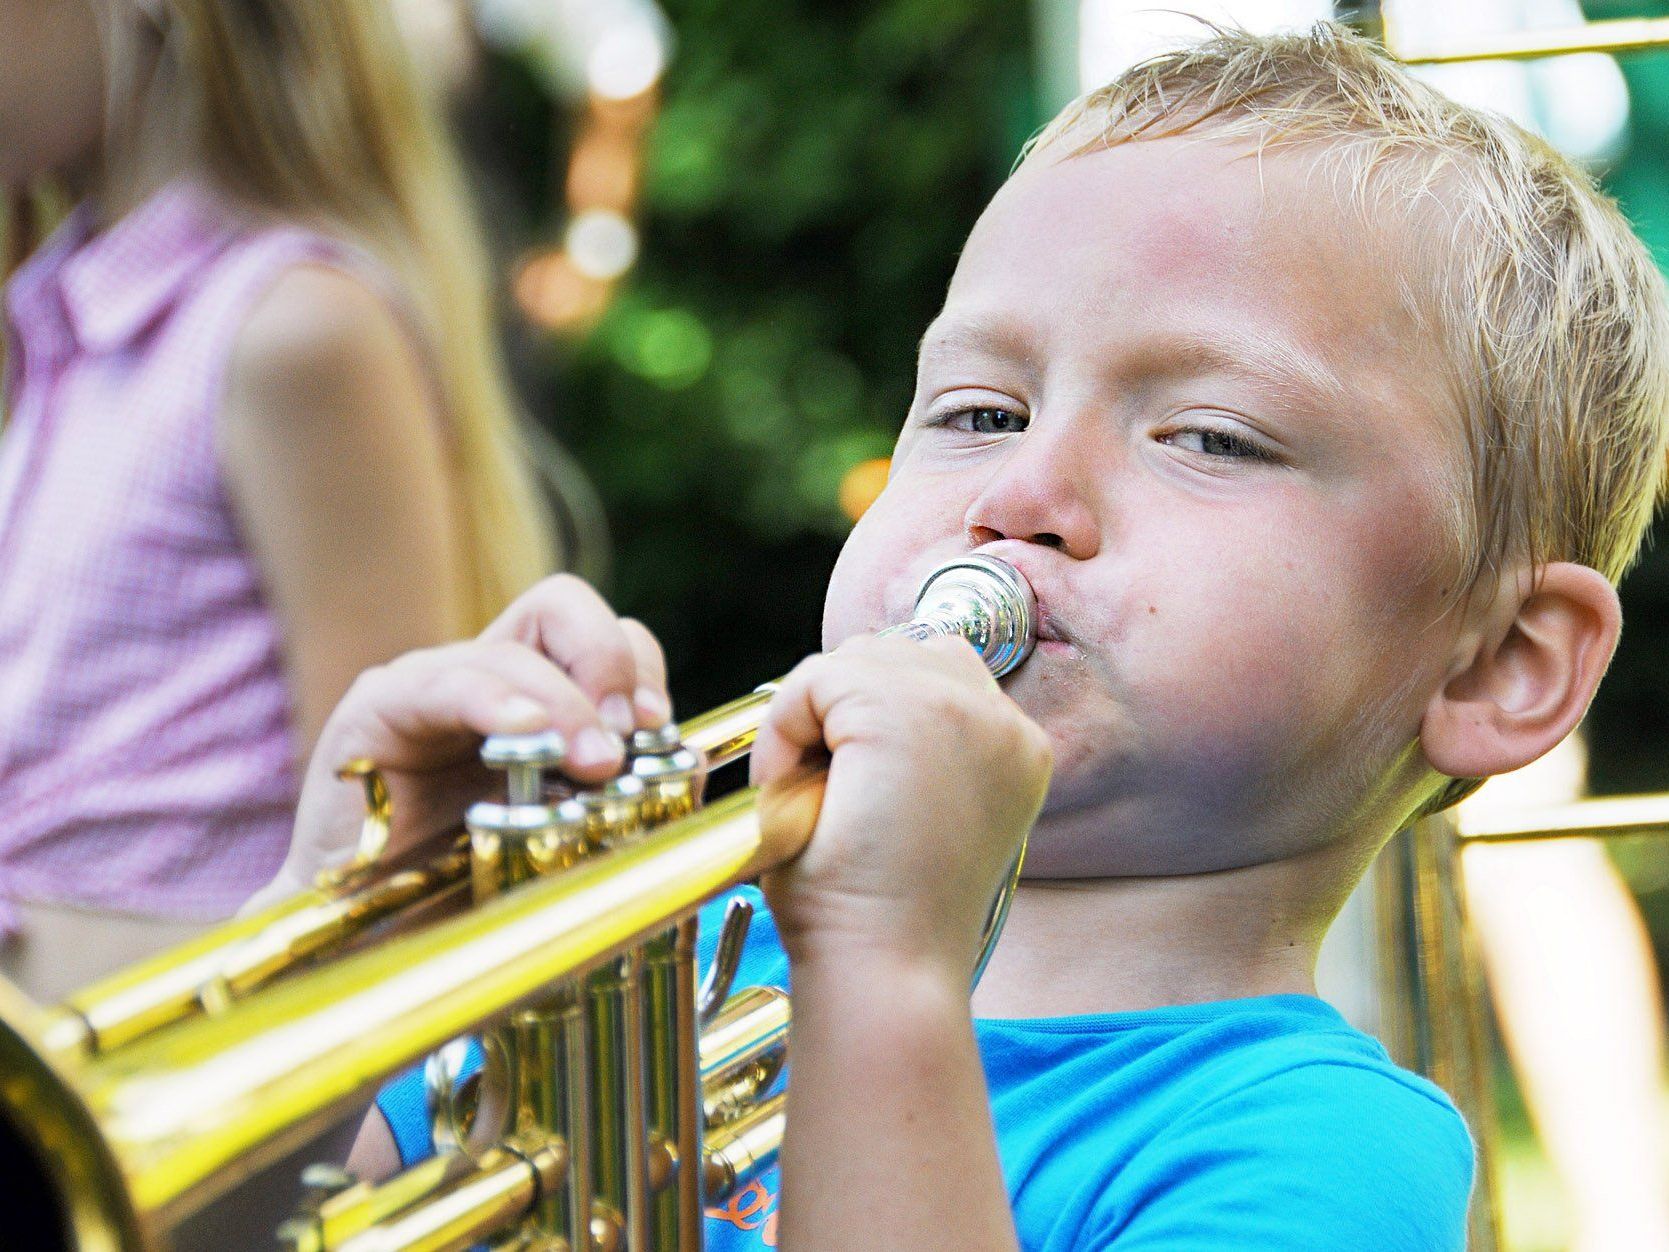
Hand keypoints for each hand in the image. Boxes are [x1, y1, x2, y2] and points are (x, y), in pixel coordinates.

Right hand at [262, 575, 671, 901]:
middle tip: (628, 737)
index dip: (641, 674)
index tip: (659, 733)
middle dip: (609, 661)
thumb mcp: (568, 839)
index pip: (608, 639)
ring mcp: (428, 685)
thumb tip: (688, 764)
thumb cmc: (466, 896)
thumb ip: (626, 798)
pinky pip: (444, 683)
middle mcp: (483, 676)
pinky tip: (522, 739)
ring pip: (511, 648)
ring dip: (565, 703)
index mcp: (535, 698)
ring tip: (594, 764)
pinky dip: (495, 703)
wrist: (368, 949)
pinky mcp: (375, 710)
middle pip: (561, 607)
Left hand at [750, 634, 1050, 985]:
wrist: (887, 971)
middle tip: (821, 792)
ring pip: (851, 662)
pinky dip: (783, 729)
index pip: (935, 675)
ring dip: (812, 720)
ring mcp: (957, 708)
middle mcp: (1002, 721)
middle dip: (840, 710)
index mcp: (1018, 750)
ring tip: (809, 795)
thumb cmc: (883, 916)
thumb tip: (841, 693)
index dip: (873, 715)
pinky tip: (793, 792)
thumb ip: (907, 746)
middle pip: (893, 654)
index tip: (850, 785)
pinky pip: (813, 679)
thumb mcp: (915, 814)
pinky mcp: (900, 709)